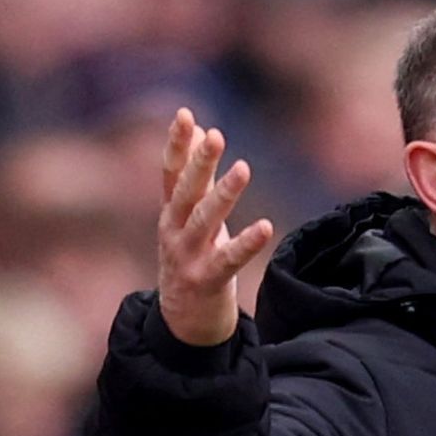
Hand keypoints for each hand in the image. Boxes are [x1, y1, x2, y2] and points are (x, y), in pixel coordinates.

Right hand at [157, 108, 276, 345]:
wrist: (183, 321)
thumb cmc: (191, 259)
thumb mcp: (189, 217)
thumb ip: (194, 178)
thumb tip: (198, 131)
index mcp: (171, 213)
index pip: (170, 173)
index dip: (176, 144)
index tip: (184, 114)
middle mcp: (173, 231)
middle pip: (186, 192)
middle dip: (199, 162)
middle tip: (215, 135)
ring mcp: (186, 257)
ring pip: (205, 221)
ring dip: (224, 194)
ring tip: (244, 167)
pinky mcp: (205, 280)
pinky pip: (228, 260)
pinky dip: (246, 244)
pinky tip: (265, 227)